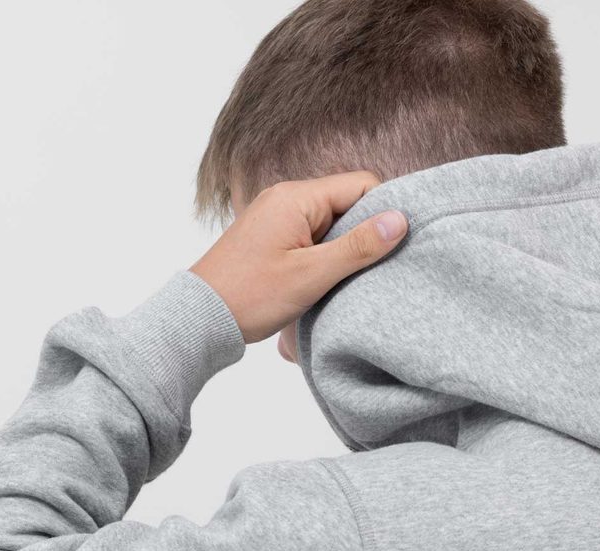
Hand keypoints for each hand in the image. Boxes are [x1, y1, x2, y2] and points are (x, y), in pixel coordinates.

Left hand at [189, 172, 407, 343]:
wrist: (199, 318)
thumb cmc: (250, 296)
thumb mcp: (312, 274)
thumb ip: (358, 246)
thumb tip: (400, 220)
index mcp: (296, 197)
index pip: (361, 184)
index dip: (383, 211)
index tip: (393, 244)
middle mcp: (285, 198)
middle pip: (347, 202)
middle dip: (363, 233)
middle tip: (371, 267)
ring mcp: (276, 217)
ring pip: (331, 222)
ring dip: (343, 248)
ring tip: (345, 279)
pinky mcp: (272, 237)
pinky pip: (312, 236)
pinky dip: (324, 255)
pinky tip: (324, 281)